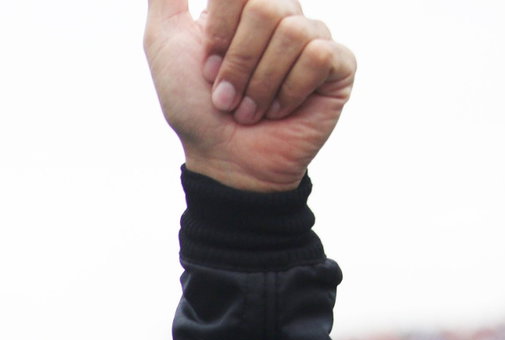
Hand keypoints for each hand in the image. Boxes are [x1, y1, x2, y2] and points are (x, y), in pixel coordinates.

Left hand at [145, 0, 354, 191]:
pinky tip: (280, 110)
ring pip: (291, 31)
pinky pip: (319, 56)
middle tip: (225, 94)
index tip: (206, 66)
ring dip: (259, 83)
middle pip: (266, 6)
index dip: (220, 30)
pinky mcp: (339, 66)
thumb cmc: (194, 106)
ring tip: (249, 109)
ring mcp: (314, 38)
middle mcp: (283, 14)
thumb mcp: (165, 41)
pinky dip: (289, 90)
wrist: (223, 159)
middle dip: (237, 61)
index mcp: (245, 6)